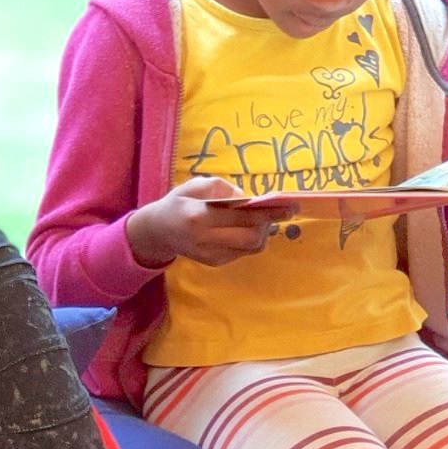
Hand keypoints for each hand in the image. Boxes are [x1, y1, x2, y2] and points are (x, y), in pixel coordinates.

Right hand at [127, 178, 291, 267]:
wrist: (158, 231)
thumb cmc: (179, 202)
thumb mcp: (197, 186)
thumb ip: (225, 190)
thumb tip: (252, 199)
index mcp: (199, 216)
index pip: (242, 216)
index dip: (269, 212)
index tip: (290, 206)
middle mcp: (205, 239)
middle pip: (251, 238)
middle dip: (270, 225)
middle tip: (280, 212)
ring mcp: (210, 255)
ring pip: (251, 248)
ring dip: (264, 233)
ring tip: (265, 219)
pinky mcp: (214, 263)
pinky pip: (242, 252)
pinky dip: (252, 240)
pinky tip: (250, 228)